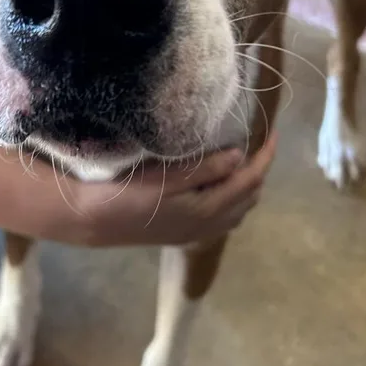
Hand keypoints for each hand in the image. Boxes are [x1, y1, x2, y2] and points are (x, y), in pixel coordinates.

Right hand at [68, 133, 277, 246]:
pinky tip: (219, 187)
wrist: (93, 222)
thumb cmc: (127, 193)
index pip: (249, 180)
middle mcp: (208, 226)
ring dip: (246, 187)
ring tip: (243, 161)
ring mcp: (195, 233)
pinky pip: (223, 219)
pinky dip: (231, 200)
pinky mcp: (182, 233)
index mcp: (208, 210)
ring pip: (237, 211)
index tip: (272, 132)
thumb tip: (240, 157)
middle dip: (259, 171)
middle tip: (257, 143)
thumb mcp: (166, 177)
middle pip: (248, 198)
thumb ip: (205, 169)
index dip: (265, 156)